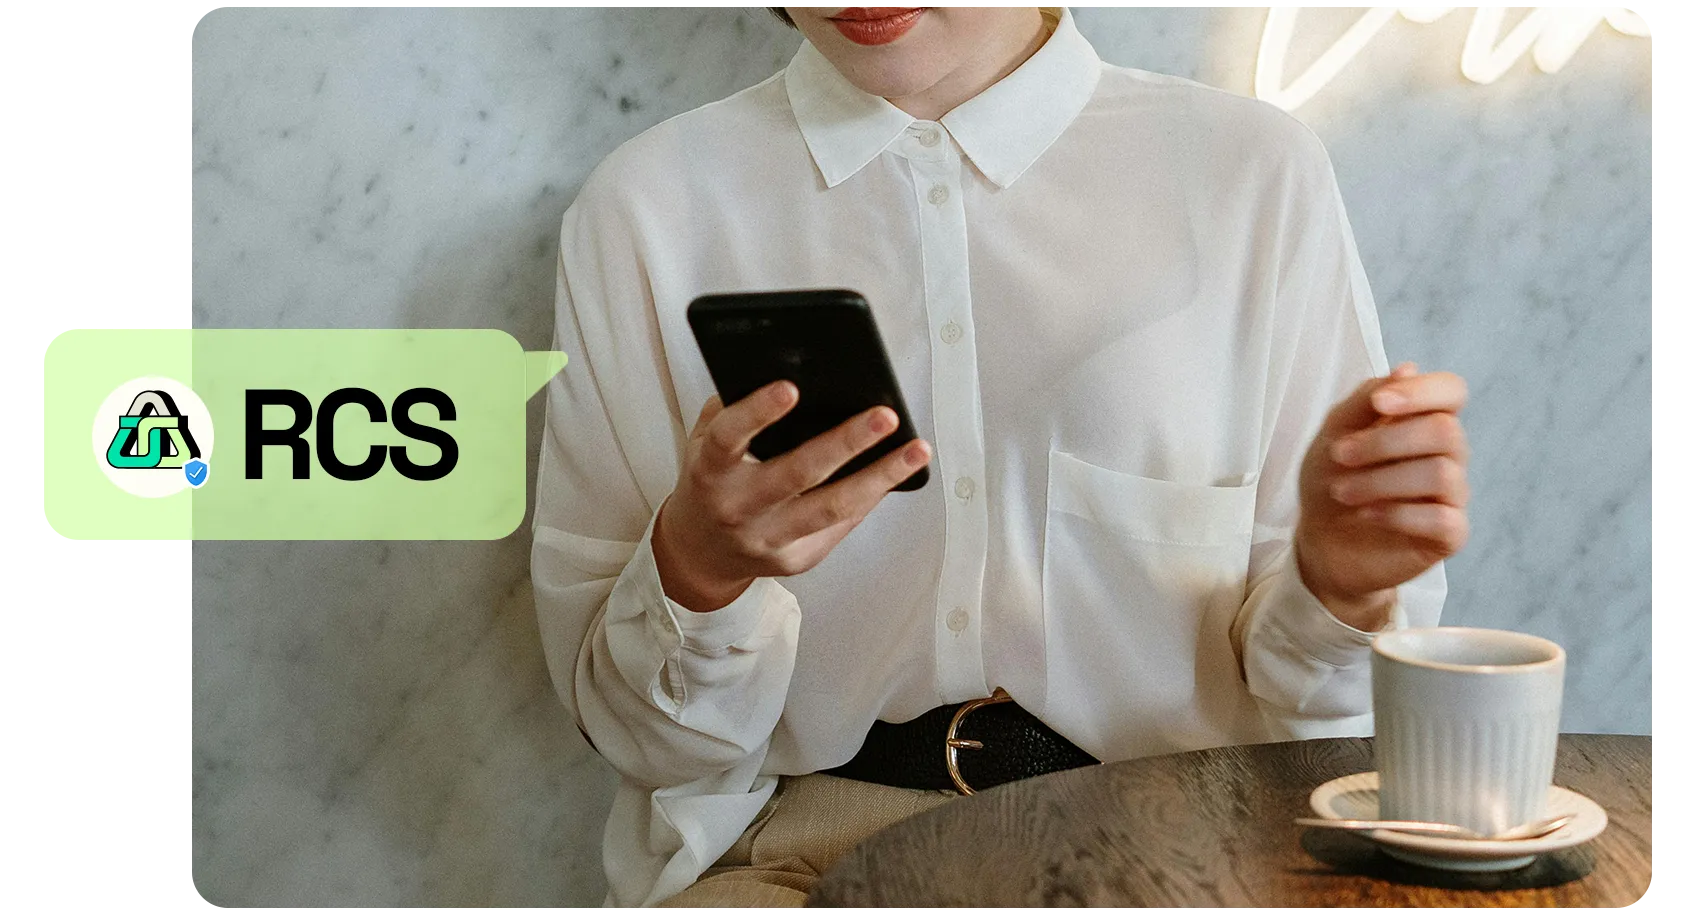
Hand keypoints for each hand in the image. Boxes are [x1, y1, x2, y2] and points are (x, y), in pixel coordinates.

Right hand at [651, 381, 931, 611]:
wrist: (701, 553)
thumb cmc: (712, 480)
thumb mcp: (705, 442)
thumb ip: (735, 409)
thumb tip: (798, 371)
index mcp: (709, 471)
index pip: (729, 438)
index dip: (757, 412)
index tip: (791, 387)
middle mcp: (737, 508)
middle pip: (797, 474)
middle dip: (845, 442)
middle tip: (885, 415)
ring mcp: (768, 540)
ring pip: (832, 508)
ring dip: (880, 477)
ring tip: (916, 450)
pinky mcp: (796, 560)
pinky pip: (841, 523)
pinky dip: (872, 494)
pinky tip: (899, 470)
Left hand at [1295, 363, 1470, 629]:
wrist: (1321, 540)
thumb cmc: (1332, 478)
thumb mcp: (1335, 433)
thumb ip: (1367, 400)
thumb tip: (1408, 368)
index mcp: (1424, 419)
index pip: (1451, 391)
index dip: (1422, 392)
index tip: (1380, 404)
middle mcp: (1448, 453)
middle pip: (1444, 431)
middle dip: (1384, 442)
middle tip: (1339, 456)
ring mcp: (1453, 495)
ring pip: (1441, 474)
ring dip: (1380, 481)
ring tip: (1341, 492)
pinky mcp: (1450, 534)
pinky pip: (1442, 518)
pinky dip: (1397, 514)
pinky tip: (1367, 514)